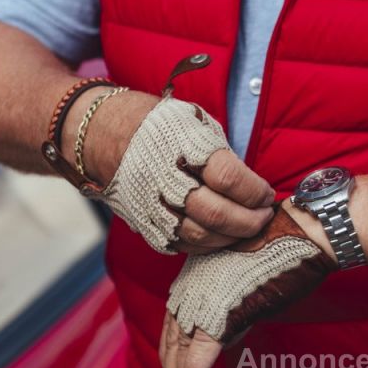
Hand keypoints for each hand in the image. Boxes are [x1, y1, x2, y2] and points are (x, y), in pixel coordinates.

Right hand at [61, 90, 274, 253]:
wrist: (101, 134)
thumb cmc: (158, 125)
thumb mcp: (194, 122)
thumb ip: (221, 153)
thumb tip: (251, 185)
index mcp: (183, 147)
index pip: (228, 178)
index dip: (254, 191)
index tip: (266, 195)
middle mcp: (165, 179)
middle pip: (216, 213)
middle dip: (249, 221)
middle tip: (264, 217)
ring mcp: (151, 205)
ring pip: (199, 236)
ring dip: (231, 238)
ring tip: (248, 229)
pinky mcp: (143, 223)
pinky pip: (180, 245)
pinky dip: (206, 245)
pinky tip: (222, 236)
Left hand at [162, 203, 337, 367]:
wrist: (300, 235)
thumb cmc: (280, 251)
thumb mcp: (243, 280)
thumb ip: (227, 307)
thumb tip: (224, 335)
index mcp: (195, 277)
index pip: (173, 324)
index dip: (173, 355)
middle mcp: (192, 286)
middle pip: (172, 340)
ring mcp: (206, 297)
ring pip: (182, 349)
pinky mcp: (225, 309)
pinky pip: (202, 349)